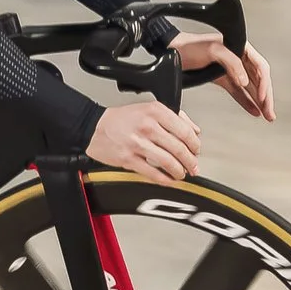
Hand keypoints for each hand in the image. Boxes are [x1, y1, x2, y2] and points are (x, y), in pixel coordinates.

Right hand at [87, 100, 201, 184]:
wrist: (94, 127)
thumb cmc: (122, 119)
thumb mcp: (149, 109)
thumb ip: (175, 117)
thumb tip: (194, 130)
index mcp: (155, 111)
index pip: (185, 131)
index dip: (195, 144)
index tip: (196, 150)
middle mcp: (147, 126)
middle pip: (179, 148)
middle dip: (190, 161)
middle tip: (193, 166)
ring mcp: (138, 144)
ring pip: (168, 162)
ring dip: (179, 172)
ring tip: (182, 174)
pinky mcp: (129, 159)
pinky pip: (153, 173)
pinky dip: (165, 179)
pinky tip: (169, 180)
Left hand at [169, 31, 274, 121]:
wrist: (172, 52)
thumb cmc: (191, 46)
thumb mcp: (212, 50)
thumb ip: (231, 63)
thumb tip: (246, 81)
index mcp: (240, 47)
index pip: (260, 67)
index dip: (264, 84)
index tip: (263, 98)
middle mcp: (239, 57)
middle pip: (259, 79)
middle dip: (266, 98)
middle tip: (270, 114)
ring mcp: (232, 69)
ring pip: (251, 88)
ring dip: (259, 102)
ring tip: (267, 116)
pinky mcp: (223, 78)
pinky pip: (239, 92)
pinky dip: (247, 102)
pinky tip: (254, 111)